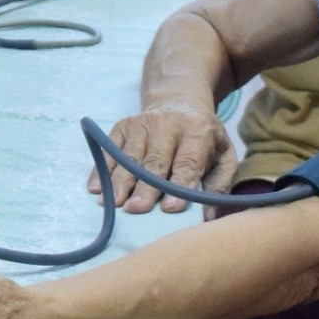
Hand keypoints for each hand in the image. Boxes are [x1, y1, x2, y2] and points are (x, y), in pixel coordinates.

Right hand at [86, 103, 234, 213]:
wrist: (180, 101)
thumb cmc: (203, 138)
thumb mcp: (222, 155)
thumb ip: (217, 185)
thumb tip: (207, 218)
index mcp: (198, 131)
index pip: (187, 162)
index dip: (178, 186)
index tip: (169, 209)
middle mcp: (168, 124)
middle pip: (154, 161)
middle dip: (144, 187)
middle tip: (135, 209)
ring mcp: (142, 123)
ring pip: (129, 157)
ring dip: (119, 181)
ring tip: (112, 203)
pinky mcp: (123, 125)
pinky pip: (110, 149)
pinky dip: (101, 169)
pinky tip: (96, 188)